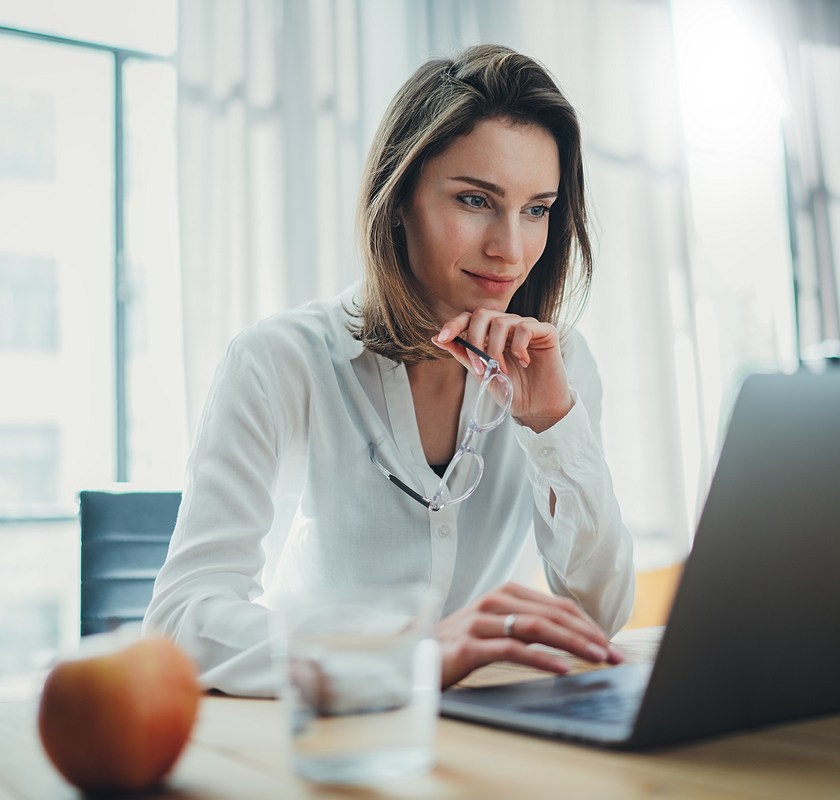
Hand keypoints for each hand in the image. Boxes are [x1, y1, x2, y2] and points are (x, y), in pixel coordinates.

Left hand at [433, 309, 572, 431]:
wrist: (536, 408)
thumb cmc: (511, 390)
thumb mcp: (481, 373)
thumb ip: (463, 354)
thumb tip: (436, 339)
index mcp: (491, 333)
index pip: (470, 318)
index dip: (454, 324)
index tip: (442, 338)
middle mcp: (508, 325)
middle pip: (482, 314)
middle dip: (475, 340)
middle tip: (480, 366)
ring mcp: (526, 326)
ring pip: (501, 322)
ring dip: (496, 350)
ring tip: (503, 371)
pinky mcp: (546, 331)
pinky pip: (525, 328)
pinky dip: (519, 347)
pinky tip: (524, 362)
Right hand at [436, 582, 623, 688]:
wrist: (412, 654)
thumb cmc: (458, 643)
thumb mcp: (495, 627)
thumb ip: (525, 625)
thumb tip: (570, 638)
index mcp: (505, 593)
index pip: (557, 605)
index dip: (588, 624)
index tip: (611, 644)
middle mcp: (494, 601)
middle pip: (553, 614)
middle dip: (589, 635)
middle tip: (615, 655)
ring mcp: (480, 621)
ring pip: (537, 627)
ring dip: (573, 643)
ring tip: (598, 658)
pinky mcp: (469, 645)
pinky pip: (513, 649)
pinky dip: (541, 658)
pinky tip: (562, 668)